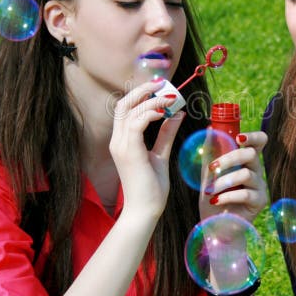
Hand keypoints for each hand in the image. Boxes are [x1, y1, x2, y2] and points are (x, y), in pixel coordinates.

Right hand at [110, 79, 184, 218]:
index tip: (160, 87)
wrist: (145, 211)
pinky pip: (136, 123)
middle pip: (123, 104)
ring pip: (130, 110)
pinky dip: (150, 113)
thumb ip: (166, 134)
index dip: (140, 94)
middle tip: (162, 85)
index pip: (125, 109)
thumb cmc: (151, 188)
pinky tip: (164, 112)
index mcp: (122, 141)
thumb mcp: (161, 154)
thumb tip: (177, 114)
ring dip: (151, 100)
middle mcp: (118, 140)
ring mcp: (121, 145)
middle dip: (142, 90)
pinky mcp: (129, 151)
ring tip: (170, 98)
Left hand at [199, 131, 267, 222]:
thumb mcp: (208, 175)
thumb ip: (211, 155)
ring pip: (246, 174)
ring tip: (209, 191)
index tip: (238, 137)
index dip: (253, 136)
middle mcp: (256, 171)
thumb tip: (209, 129)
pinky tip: (216, 201)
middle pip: (251, 154)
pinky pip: (245, 194)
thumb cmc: (213, 199)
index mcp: (246, 161)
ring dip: (223, 181)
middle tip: (212, 167)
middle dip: (229, 158)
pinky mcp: (259, 202)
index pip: (259, 142)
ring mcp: (260, 186)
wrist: (215, 227)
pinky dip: (227, 196)